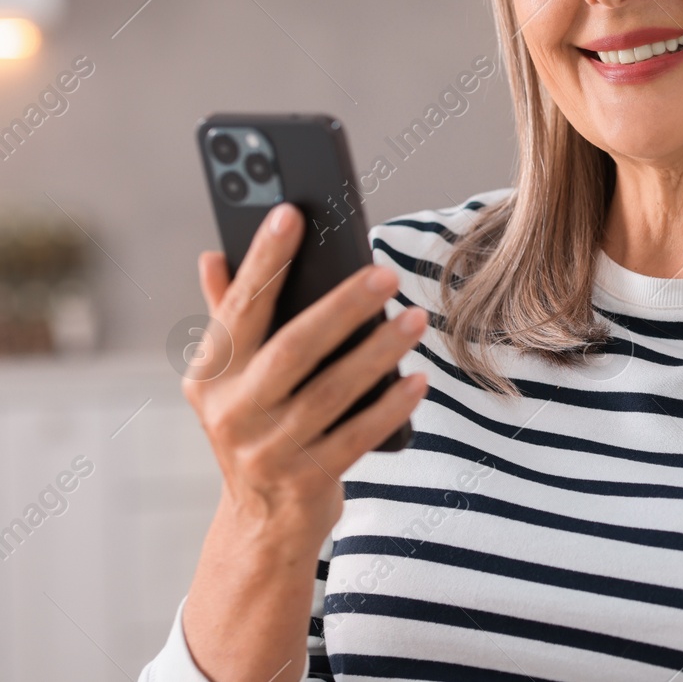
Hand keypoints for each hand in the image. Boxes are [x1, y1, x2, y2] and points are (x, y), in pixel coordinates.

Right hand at [183, 202, 427, 551]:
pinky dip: (390, 406)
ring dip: (378, 352)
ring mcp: (267, 451)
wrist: (261, 523)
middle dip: (341, 306)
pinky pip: (357, 436)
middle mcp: (230, 412)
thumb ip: (227, 316)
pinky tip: (418, 379)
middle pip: (293, 348)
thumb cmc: (258, 426)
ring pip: (331, 391)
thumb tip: (214, 255)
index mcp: (210, 375)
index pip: (239, 307)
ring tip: (417, 318)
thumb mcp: (232, 378)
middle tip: (386, 272)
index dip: (263, 260)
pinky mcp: (305, 481)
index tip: (292, 213)